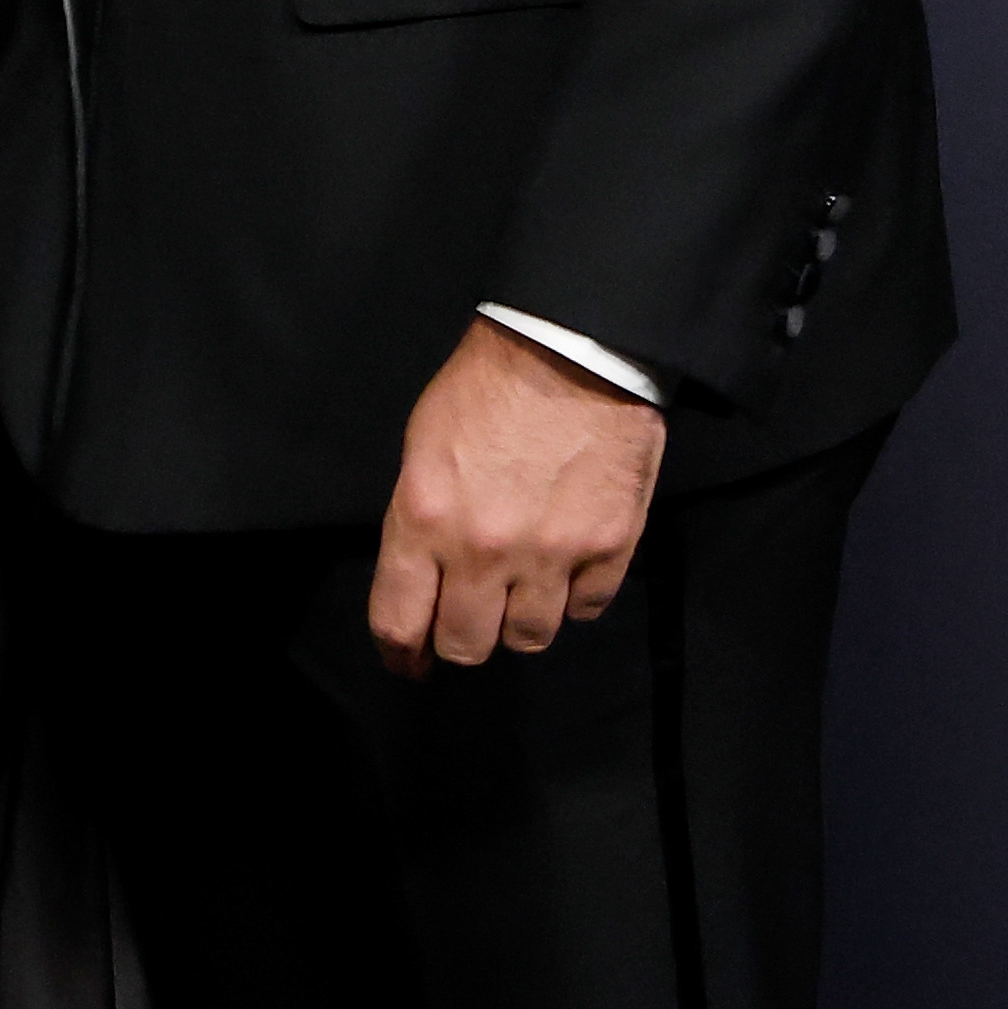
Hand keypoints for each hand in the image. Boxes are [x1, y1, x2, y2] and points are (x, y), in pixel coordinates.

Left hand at [368, 316, 665, 676]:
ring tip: (521, 585)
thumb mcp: (422, 444)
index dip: (401, 653)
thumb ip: (418, 519)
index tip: (408, 662)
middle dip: (460, 636)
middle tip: (468, 615)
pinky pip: (585, 610)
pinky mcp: (608, 549)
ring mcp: (550, 554)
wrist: (572, 347)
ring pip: (527, 639)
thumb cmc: (486, 385)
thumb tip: (419, 575)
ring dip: (519, 619)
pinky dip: (573, 596)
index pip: (399, 622)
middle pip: (466, 645)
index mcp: (424, 518)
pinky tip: (566, 564)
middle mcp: (484, 549)